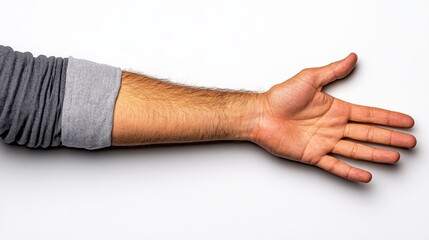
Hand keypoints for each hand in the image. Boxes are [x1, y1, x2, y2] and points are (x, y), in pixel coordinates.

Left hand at [251, 53, 415, 182]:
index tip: (406, 121)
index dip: (388, 118)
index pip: (368, 114)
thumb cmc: (280, 97)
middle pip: (368, 134)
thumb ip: (333, 71)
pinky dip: (350, 172)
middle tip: (410, 142)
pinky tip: (365, 175)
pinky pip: (335, 165)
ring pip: (356, 150)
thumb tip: (352, 57)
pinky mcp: (313, 155)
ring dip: (376, 154)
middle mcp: (333, 127)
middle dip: (389, 138)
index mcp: (335, 109)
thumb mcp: (310, 78)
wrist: (260, 115)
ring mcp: (324, 142)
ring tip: (394, 157)